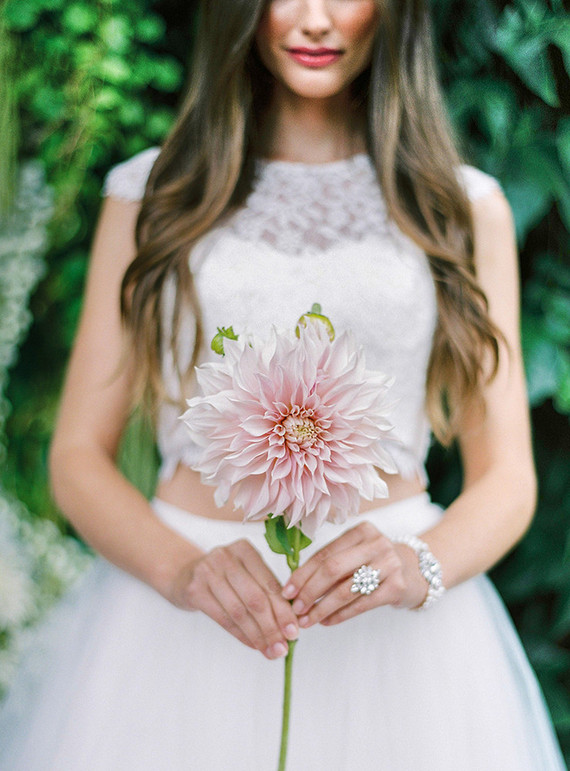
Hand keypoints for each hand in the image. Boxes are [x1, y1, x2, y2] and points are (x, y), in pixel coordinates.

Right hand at [169, 539, 299, 658]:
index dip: (283, 610)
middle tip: (284, 646)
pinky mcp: (194, 590)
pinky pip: (223, 618)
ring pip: (239, 611)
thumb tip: (291, 624)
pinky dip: (241, 635)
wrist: (185, 575)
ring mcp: (207, 572)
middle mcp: (226, 556)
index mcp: (245, 549)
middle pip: (255, 598)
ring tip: (272, 651)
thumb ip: (267, 592)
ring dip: (258, 635)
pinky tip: (254, 645)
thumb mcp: (245, 574)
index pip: (269, 583)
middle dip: (272, 626)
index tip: (294, 631)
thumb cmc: (225, 577)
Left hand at [281, 522, 428, 626]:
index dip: (302, 574)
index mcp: (361, 530)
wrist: (418, 571)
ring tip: (308, 620)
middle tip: (295, 609)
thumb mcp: (358, 552)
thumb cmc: (377, 562)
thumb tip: (295, 586)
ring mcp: (389, 564)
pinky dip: (340, 615)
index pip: (324, 553)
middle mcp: (376, 543)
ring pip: (346, 589)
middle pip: (333, 569)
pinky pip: (361, 604)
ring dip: (322, 607)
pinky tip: (327, 621)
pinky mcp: (396, 587)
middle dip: (310, 591)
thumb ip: (332, 562)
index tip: (287, 592)